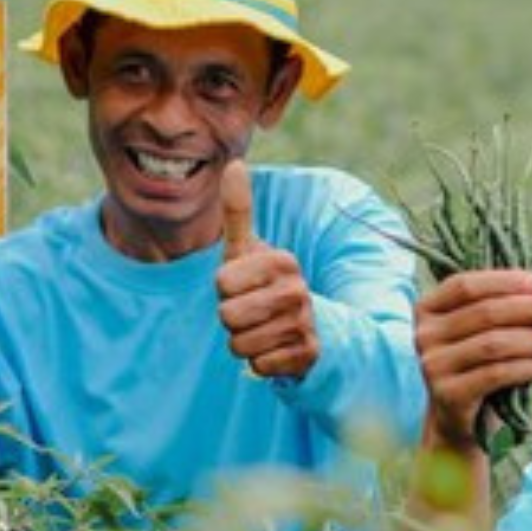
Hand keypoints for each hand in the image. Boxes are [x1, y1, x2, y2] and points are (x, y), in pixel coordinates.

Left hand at [214, 160, 319, 379]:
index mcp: (281, 261)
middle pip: (227, 316)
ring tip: (262, 329)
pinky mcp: (307, 354)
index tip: (243, 286)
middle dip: (231, 318)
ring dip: (244, 341)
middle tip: (251, 311)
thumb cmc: (266, 285)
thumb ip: (239, 211)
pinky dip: (260, 362)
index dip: (225, 289)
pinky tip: (275, 348)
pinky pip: (258, 366)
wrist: (309, 325)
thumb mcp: (250, 250)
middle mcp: (297, 290)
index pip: (222, 283)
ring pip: (239, 344)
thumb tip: (235, 164)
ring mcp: (304, 323)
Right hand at [414, 269, 531, 450]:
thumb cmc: (479, 365)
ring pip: (493, 344)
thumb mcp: (492, 333)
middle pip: (485, 313)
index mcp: (429, 308)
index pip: (466, 286)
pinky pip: (494, 374)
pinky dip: (524, 368)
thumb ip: (517, 313)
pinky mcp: (447, 394)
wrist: (460, 420)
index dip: (504, 281)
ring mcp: (432, 365)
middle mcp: (424, 334)